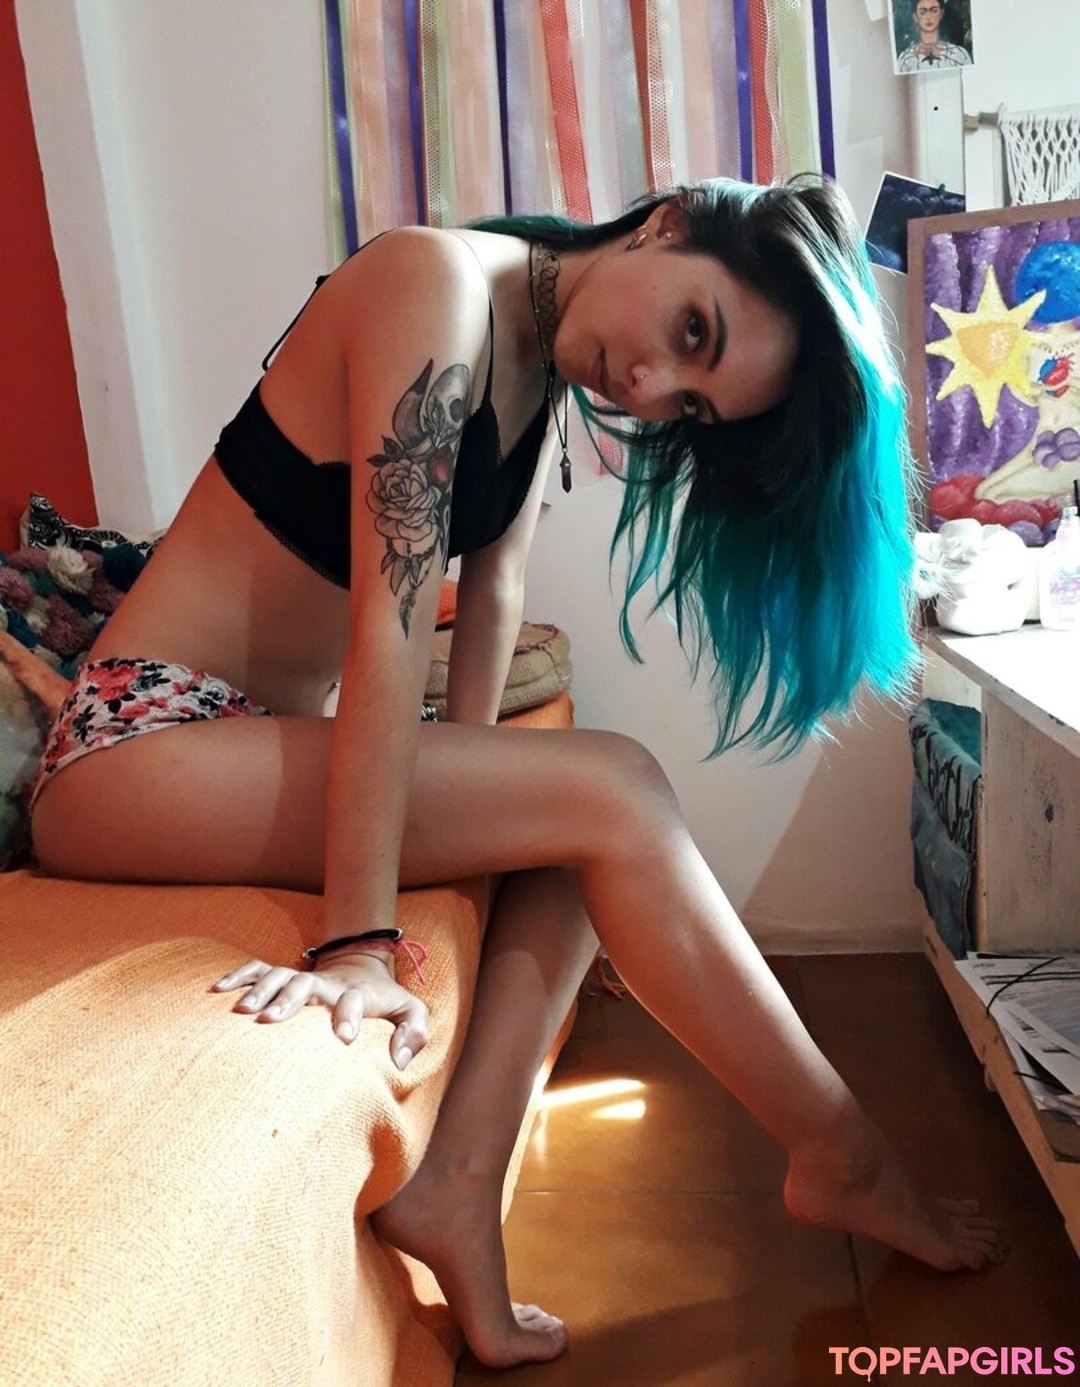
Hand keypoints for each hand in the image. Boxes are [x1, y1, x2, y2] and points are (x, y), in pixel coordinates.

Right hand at [212, 952, 428, 1067]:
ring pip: (279, 974)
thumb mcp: (411, 1012)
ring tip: (242, 1011)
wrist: (362, 966)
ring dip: (261, 989)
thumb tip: (398, 1061)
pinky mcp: (285, 975)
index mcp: (358, 995)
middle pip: (307, 984)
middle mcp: (327, 984)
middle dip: (291, 999)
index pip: (354, 1000)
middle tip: (271, 1021)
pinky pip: (258, 968)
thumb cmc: (385, 1000)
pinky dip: (238, 975)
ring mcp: (303, 977)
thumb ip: (414, 1033)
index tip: (343, 1038)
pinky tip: (218, 990)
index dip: (349, 1015)